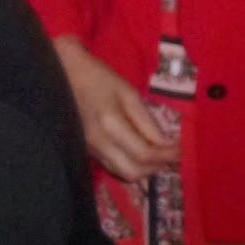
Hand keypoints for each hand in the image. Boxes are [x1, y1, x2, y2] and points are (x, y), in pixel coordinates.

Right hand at [54, 35, 179, 180]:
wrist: (64, 72)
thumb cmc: (98, 77)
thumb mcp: (127, 92)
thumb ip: (146, 120)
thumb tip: (164, 143)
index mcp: (110, 124)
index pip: (145, 153)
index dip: (166, 155)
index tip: (180, 150)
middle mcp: (99, 142)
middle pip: (134, 172)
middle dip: (156, 168)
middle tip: (170, 156)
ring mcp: (90, 148)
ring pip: (122, 173)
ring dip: (144, 170)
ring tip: (157, 157)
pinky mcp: (86, 149)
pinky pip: (112, 166)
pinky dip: (130, 165)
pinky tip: (138, 154)